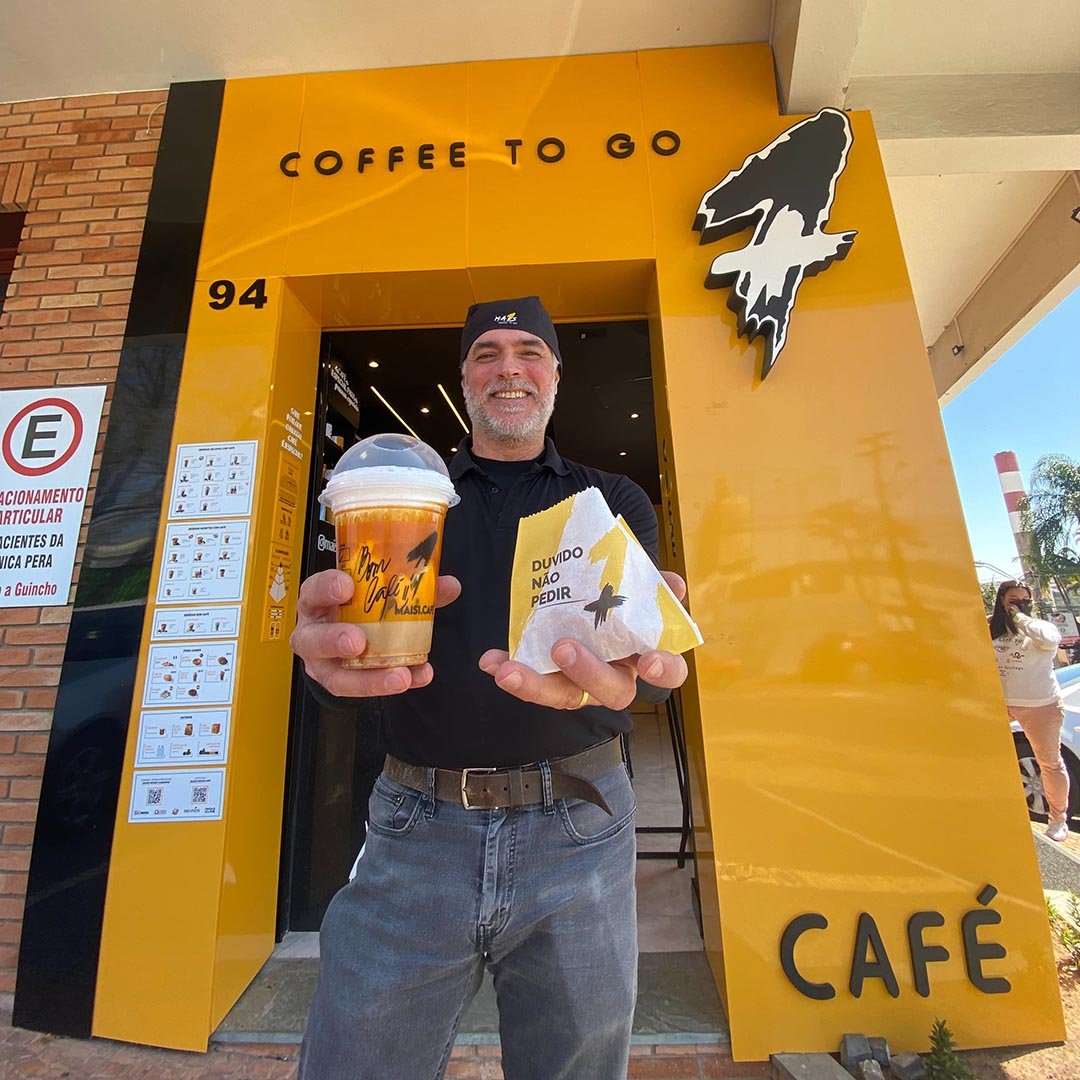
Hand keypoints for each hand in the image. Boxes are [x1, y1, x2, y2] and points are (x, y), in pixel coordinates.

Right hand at [290, 569, 460, 697]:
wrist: (341, 635)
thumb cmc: (355, 608)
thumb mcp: (372, 593)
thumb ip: (409, 588)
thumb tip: (449, 585)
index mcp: (318, 601)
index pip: (314, 590)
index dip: (326, 588)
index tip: (347, 586)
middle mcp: (313, 633)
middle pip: (314, 639)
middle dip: (334, 640)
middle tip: (357, 642)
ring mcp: (322, 663)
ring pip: (336, 676)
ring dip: (368, 679)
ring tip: (399, 676)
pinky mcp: (338, 683)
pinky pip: (360, 690)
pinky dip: (387, 685)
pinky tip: (412, 678)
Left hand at [478, 571, 689, 709]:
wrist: (580, 584)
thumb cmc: (615, 592)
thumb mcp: (633, 581)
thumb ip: (651, 583)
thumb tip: (672, 584)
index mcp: (645, 651)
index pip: (668, 670)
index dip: (664, 670)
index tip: (650, 661)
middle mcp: (616, 674)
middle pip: (613, 692)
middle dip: (589, 674)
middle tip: (564, 649)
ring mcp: (580, 682)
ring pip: (565, 696)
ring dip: (537, 685)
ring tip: (509, 670)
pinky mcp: (549, 679)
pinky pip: (531, 683)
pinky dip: (510, 672)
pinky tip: (491, 661)